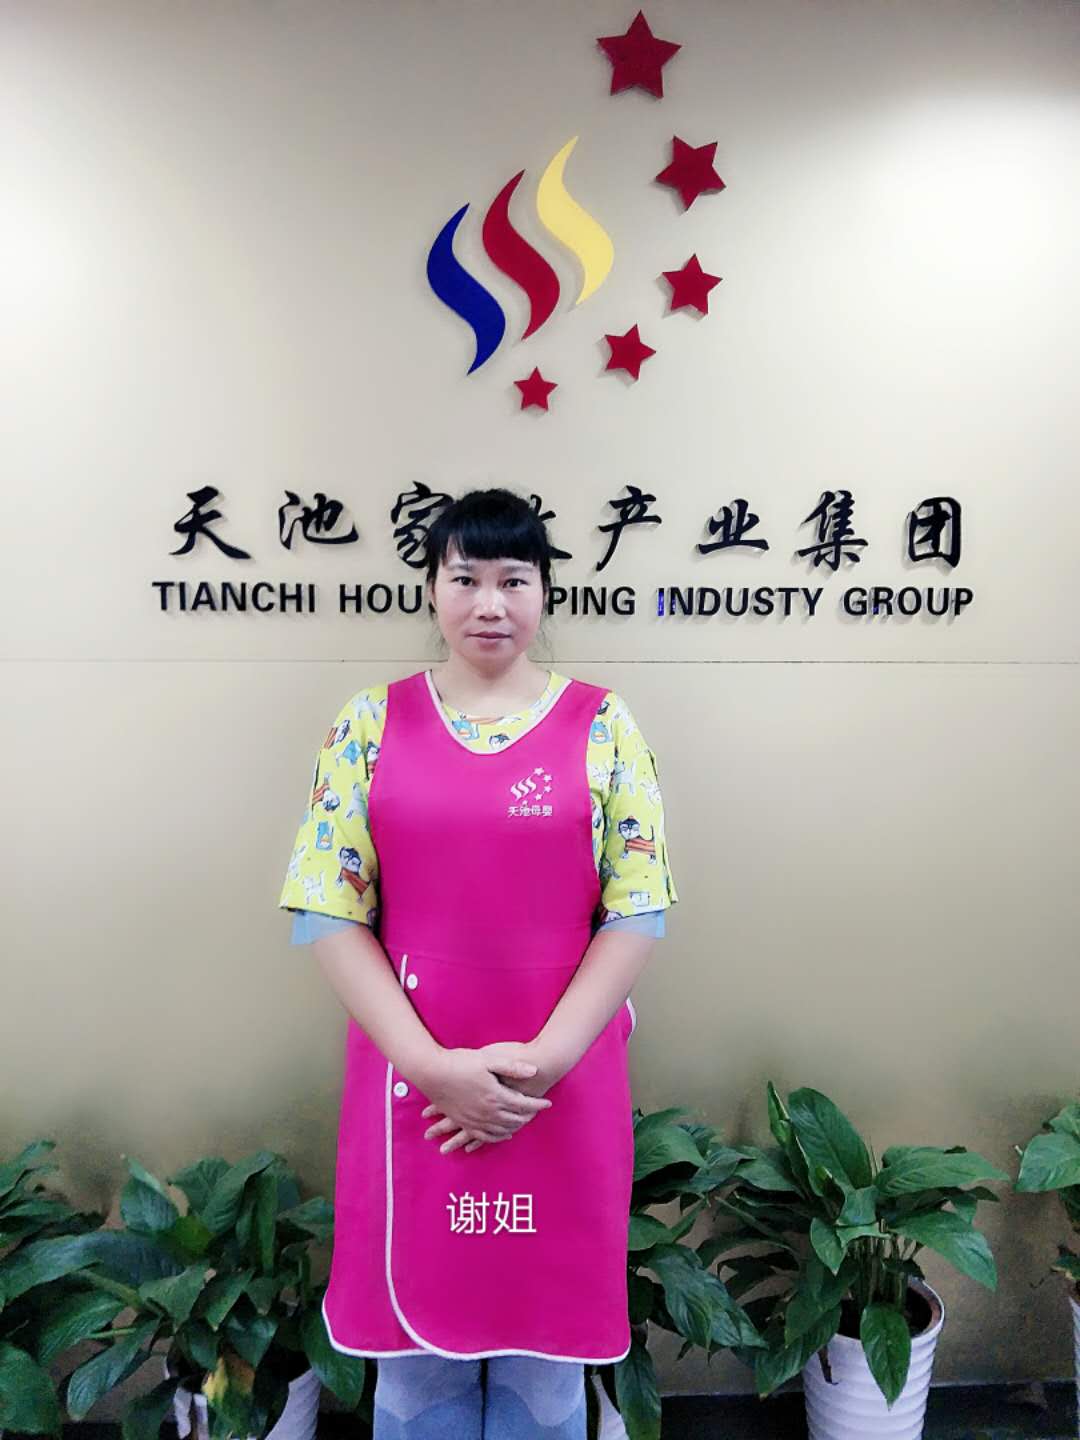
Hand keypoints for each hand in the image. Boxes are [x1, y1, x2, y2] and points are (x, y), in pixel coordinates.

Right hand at [421, 1042, 552, 1155]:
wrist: (432, 1072)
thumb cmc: (460, 1062)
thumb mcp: (488, 1059)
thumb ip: (512, 1066)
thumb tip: (534, 1070)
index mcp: (495, 1095)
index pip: (523, 1104)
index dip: (538, 1104)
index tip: (547, 1103)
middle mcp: (487, 1112)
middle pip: (515, 1120)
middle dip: (529, 1116)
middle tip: (537, 1112)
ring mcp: (475, 1120)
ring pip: (502, 1130)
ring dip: (515, 1127)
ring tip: (524, 1122)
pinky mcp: (464, 1122)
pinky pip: (485, 1137)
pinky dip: (498, 1137)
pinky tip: (504, 1135)